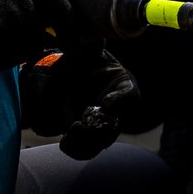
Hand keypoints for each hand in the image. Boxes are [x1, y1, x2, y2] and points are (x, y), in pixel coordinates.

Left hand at [22, 46, 136, 158]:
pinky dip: (76, 148)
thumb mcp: (81, 55)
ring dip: (87, 140)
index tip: (106, 102)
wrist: (62, 82)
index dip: (120, 101)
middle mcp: (117, 111)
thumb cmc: (79, 65)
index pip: (130, 96)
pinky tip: (66, 137)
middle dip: (100, 126)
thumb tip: (97, 42)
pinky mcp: (87, 139)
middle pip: (116, 125)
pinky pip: (86, 151)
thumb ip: (88, 50)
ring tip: (73, 128)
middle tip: (83, 120)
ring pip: (101, 142)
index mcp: (122, 86)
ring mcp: (103, 127)